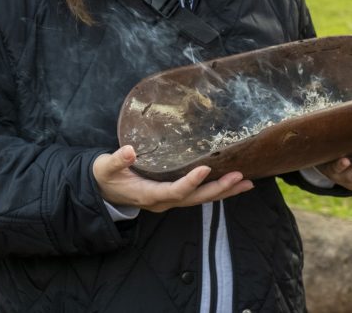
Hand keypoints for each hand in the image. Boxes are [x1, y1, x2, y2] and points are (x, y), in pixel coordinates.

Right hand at [92, 145, 252, 211]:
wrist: (103, 191)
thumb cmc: (105, 176)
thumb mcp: (106, 168)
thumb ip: (117, 160)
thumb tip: (128, 150)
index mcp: (148, 194)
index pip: (174, 191)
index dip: (190, 182)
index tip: (206, 168)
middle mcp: (163, 201)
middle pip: (195, 199)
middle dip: (218, 189)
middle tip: (240, 177)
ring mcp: (170, 201)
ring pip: (201, 200)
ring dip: (224, 192)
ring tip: (247, 183)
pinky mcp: (174, 196)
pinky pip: (199, 195)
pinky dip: (218, 190)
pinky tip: (234, 183)